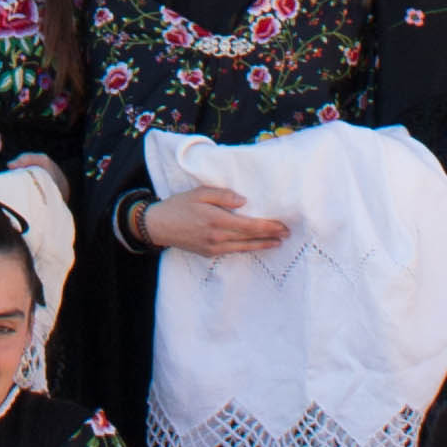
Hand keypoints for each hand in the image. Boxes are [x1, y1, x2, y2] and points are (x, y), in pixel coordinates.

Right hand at [143, 185, 291, 260]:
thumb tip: (244, 202)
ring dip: (262, 245)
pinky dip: (247, 248)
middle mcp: (218, 237)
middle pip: (250, 238)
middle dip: (270, 236)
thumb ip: (223, 195)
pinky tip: (255, 245)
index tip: (282, 226)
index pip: (250, 225)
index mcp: (216, 220)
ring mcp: (214, 248)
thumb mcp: (199, 193)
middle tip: (287, 234)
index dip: (268, 227)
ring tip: (277, 242)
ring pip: (244, 247)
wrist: (159, 226)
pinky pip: (233, 251)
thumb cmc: (179, 206)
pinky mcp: (209, 253)